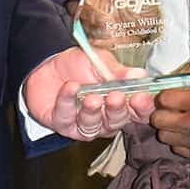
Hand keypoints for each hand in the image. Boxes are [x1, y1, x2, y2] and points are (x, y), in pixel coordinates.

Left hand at [23, 46, 154, 140]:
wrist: (47, 65)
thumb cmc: (78, 65)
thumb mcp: (101, 61)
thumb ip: (118, 71)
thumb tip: (140, 75)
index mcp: (119, 103)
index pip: (137, 112)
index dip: (142, 108)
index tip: (141, 97)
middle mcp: (104, 118)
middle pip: (116, 122)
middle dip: (117, 111)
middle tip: (116, 97)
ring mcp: (82, 124)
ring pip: (92, 127)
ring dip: (92, 112)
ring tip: (92, 97)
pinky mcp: (62, 125)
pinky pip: (66, 118)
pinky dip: (68, 102)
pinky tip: (70, 87)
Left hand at [150, 60, 189, 159]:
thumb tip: (176, 72)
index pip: (164, 99)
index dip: (164, 94)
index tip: (171, 93)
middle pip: (158, 120)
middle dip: (161, 110)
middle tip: (171, 106)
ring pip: (164, 135)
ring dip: (167, 126)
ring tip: (178, 118)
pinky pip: (176, 148)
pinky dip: (178, 139)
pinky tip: (187, 130)